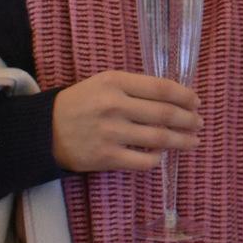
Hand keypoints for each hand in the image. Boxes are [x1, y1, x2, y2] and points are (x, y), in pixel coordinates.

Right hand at [50, 72, 199, 173]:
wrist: (43, 131)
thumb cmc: (79, 104)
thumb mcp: (103, 84)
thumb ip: (134, 88)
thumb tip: (174, 97)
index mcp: (115, 82)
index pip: (161, 88)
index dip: (185, 96)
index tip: (196, 102)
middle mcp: (114, 105)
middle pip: (165, 114)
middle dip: (189, 120)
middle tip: (200, 123)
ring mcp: (111, 133)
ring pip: (159, 138)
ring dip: (182, 140)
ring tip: (193, 141)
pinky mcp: (106, 157)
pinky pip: (143, 160)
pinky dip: (157, 158)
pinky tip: (162, 155)